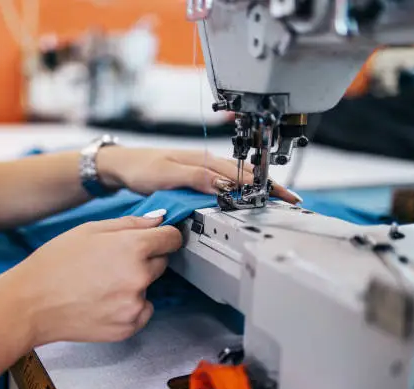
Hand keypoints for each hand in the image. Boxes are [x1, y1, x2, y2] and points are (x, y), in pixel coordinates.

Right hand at [11, 214, 181, 344]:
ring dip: (135, 283)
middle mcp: (139, 276)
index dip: (164, 236)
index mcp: (132, 247)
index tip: (158, 239)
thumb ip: (130, 223)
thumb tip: (158, 220)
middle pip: (161, 262)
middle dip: (144, 259)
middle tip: (113, 262)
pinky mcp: (129, 327)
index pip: (172, 238)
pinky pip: (142, 310)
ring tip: (101, 283)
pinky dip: (129, 306)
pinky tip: (103, 300)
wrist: (31, 303)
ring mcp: (135, 304)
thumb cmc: (54, 263)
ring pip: (149, 287)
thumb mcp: (90, 230)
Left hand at [97, 147, 299, 203]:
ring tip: (277, 198)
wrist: (123, 165)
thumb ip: (195, 178)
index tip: (282, 197)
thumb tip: (224, 185)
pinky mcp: (197, 176)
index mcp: (203, 160)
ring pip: (237, 177)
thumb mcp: (166, 174)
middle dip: (269, 187)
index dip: (263, 186)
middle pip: (245, 175)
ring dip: (257, 187)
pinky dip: (241, 188)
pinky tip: (246, 195)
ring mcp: (202, 168)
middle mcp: (206, 162)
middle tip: (290, 202)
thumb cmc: (141, 167)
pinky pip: (225, 181)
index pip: (240, 174)